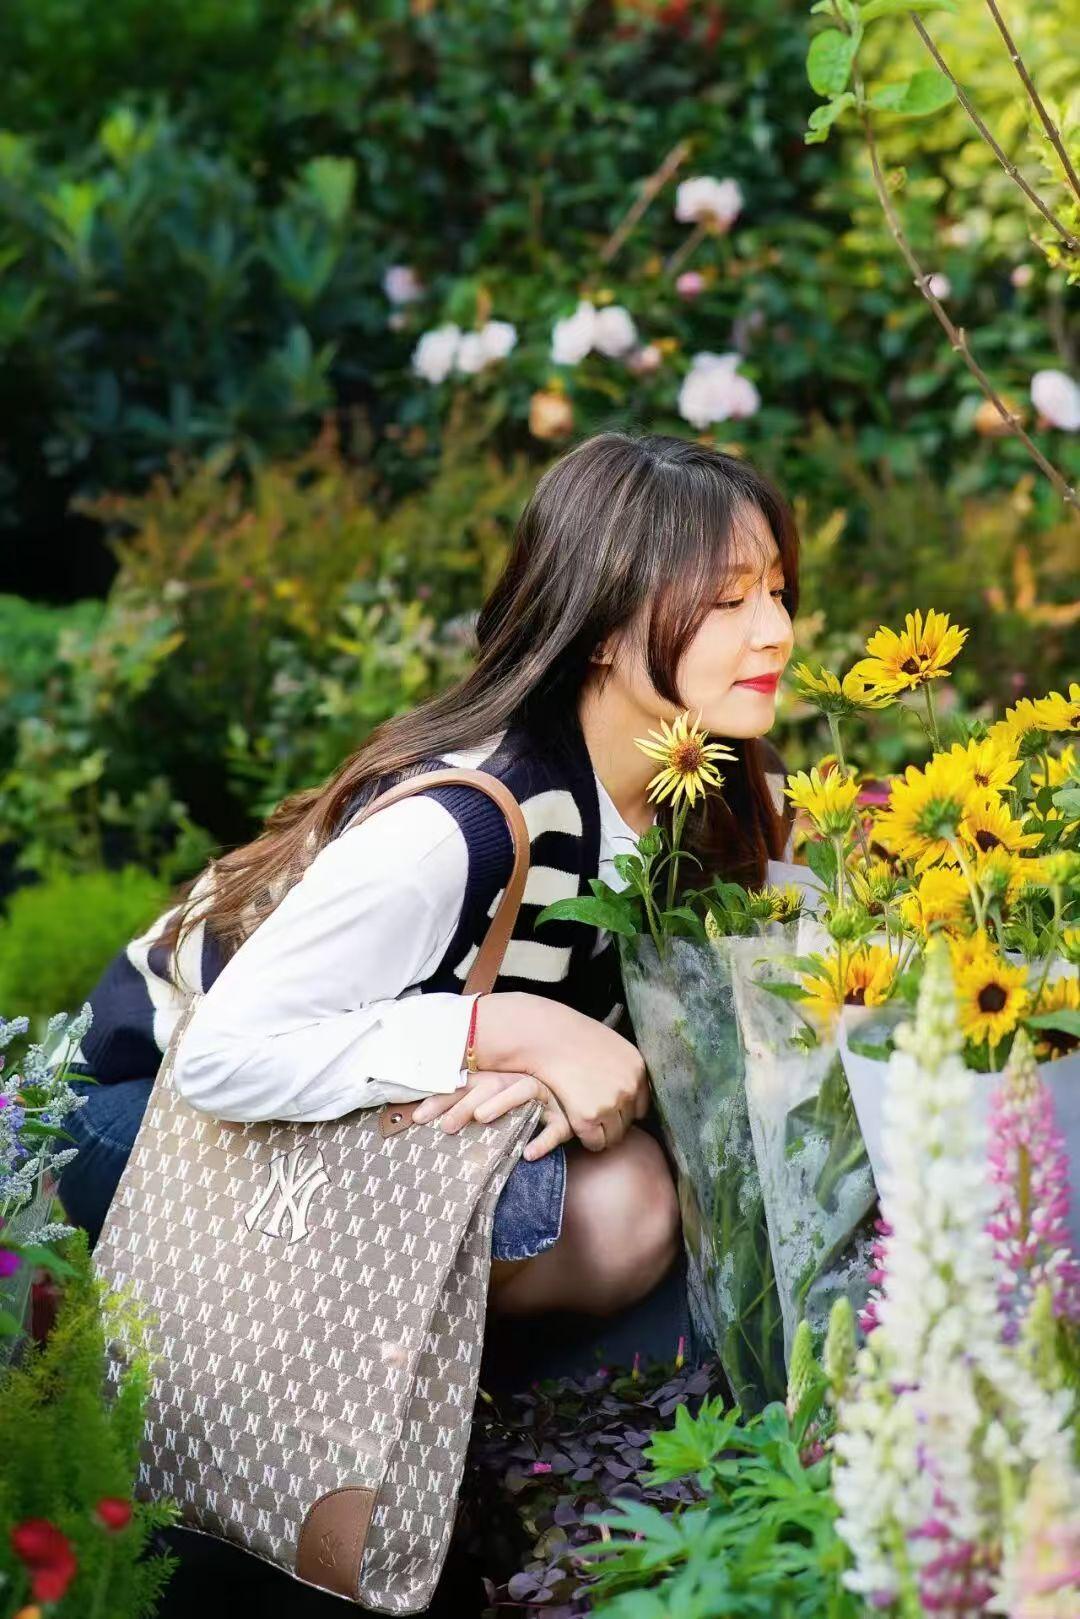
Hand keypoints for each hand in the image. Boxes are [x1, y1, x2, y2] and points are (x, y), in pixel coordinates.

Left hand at [411, 1070, 572, 1160]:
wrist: (574, 1102)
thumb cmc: (525, 1110)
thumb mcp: (495, 1105)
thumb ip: (466, 1109)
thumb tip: (426, 1121)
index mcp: (500, 1079)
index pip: (467, 1084)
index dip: (442, 1099)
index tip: (417, 1117)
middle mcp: (520, 1083)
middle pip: (491, 1084)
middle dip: (466, 1103)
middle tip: (445, 1125)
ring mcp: (545, 1098)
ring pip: (525, 1090)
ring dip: (502, 1103)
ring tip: (481, 1119)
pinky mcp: (565, 1118)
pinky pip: (557, 1127)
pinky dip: (544, 1139)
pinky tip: (528, 1153)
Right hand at [472, 993, 650, 1153]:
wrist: (545, 1038)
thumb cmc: (571, 1037)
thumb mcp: (610, 1045)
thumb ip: (623, 1068)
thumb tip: (628, 1088)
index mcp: (637, 1068)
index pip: (641, 1106)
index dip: (623, 1109)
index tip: (608, 1107)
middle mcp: (629, 1087)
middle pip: (629, 1123)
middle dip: (612, 1121)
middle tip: (592, 1113)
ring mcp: (611, 1103)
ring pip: (614, 1136)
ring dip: (600, 1132)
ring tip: (583, 1119)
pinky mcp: (589, 1117)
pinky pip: (596, 1143)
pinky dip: (587, 1140)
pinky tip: (576, 1126)